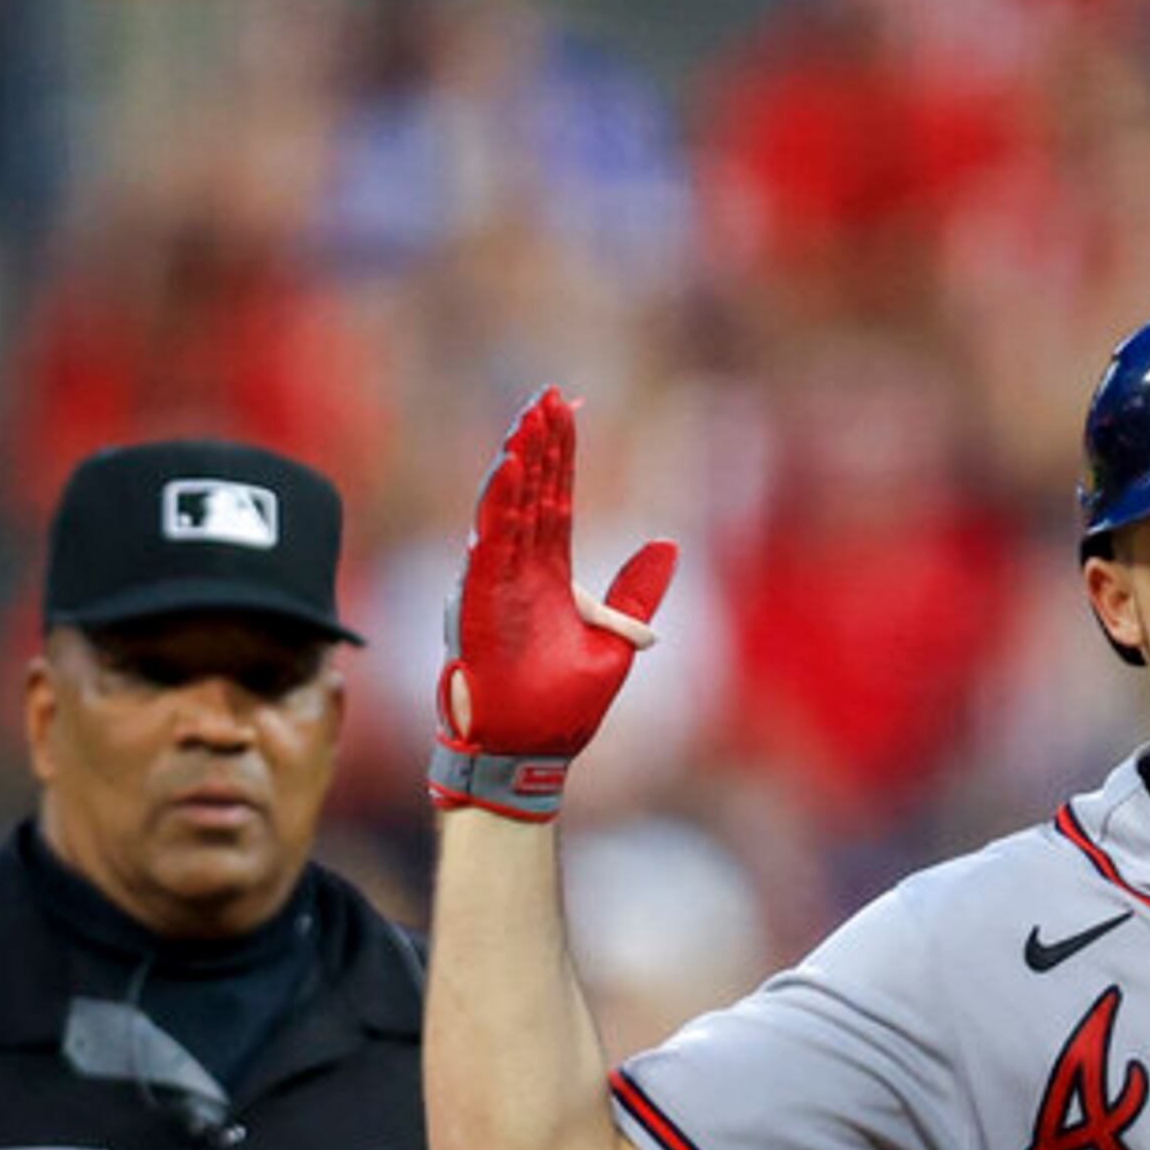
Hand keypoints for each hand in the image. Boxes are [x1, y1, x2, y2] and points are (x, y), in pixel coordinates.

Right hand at [428, 390, 678, 819]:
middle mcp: (519, 573)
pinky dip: (499, 505)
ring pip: (507, 510)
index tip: (565, 409)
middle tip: (547, 395)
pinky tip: (508, 467)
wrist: (533, 754)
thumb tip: (667, 544)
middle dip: (538, 444)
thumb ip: (634, 593)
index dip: (561, 456)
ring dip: (517, 464)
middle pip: (530, 494)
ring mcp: (498, 584)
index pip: (555, 502)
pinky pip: (489, 545)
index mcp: (548, 578)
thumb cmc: (563, 709)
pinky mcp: (482, 603)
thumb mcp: (615, 643)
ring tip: (527, 419)